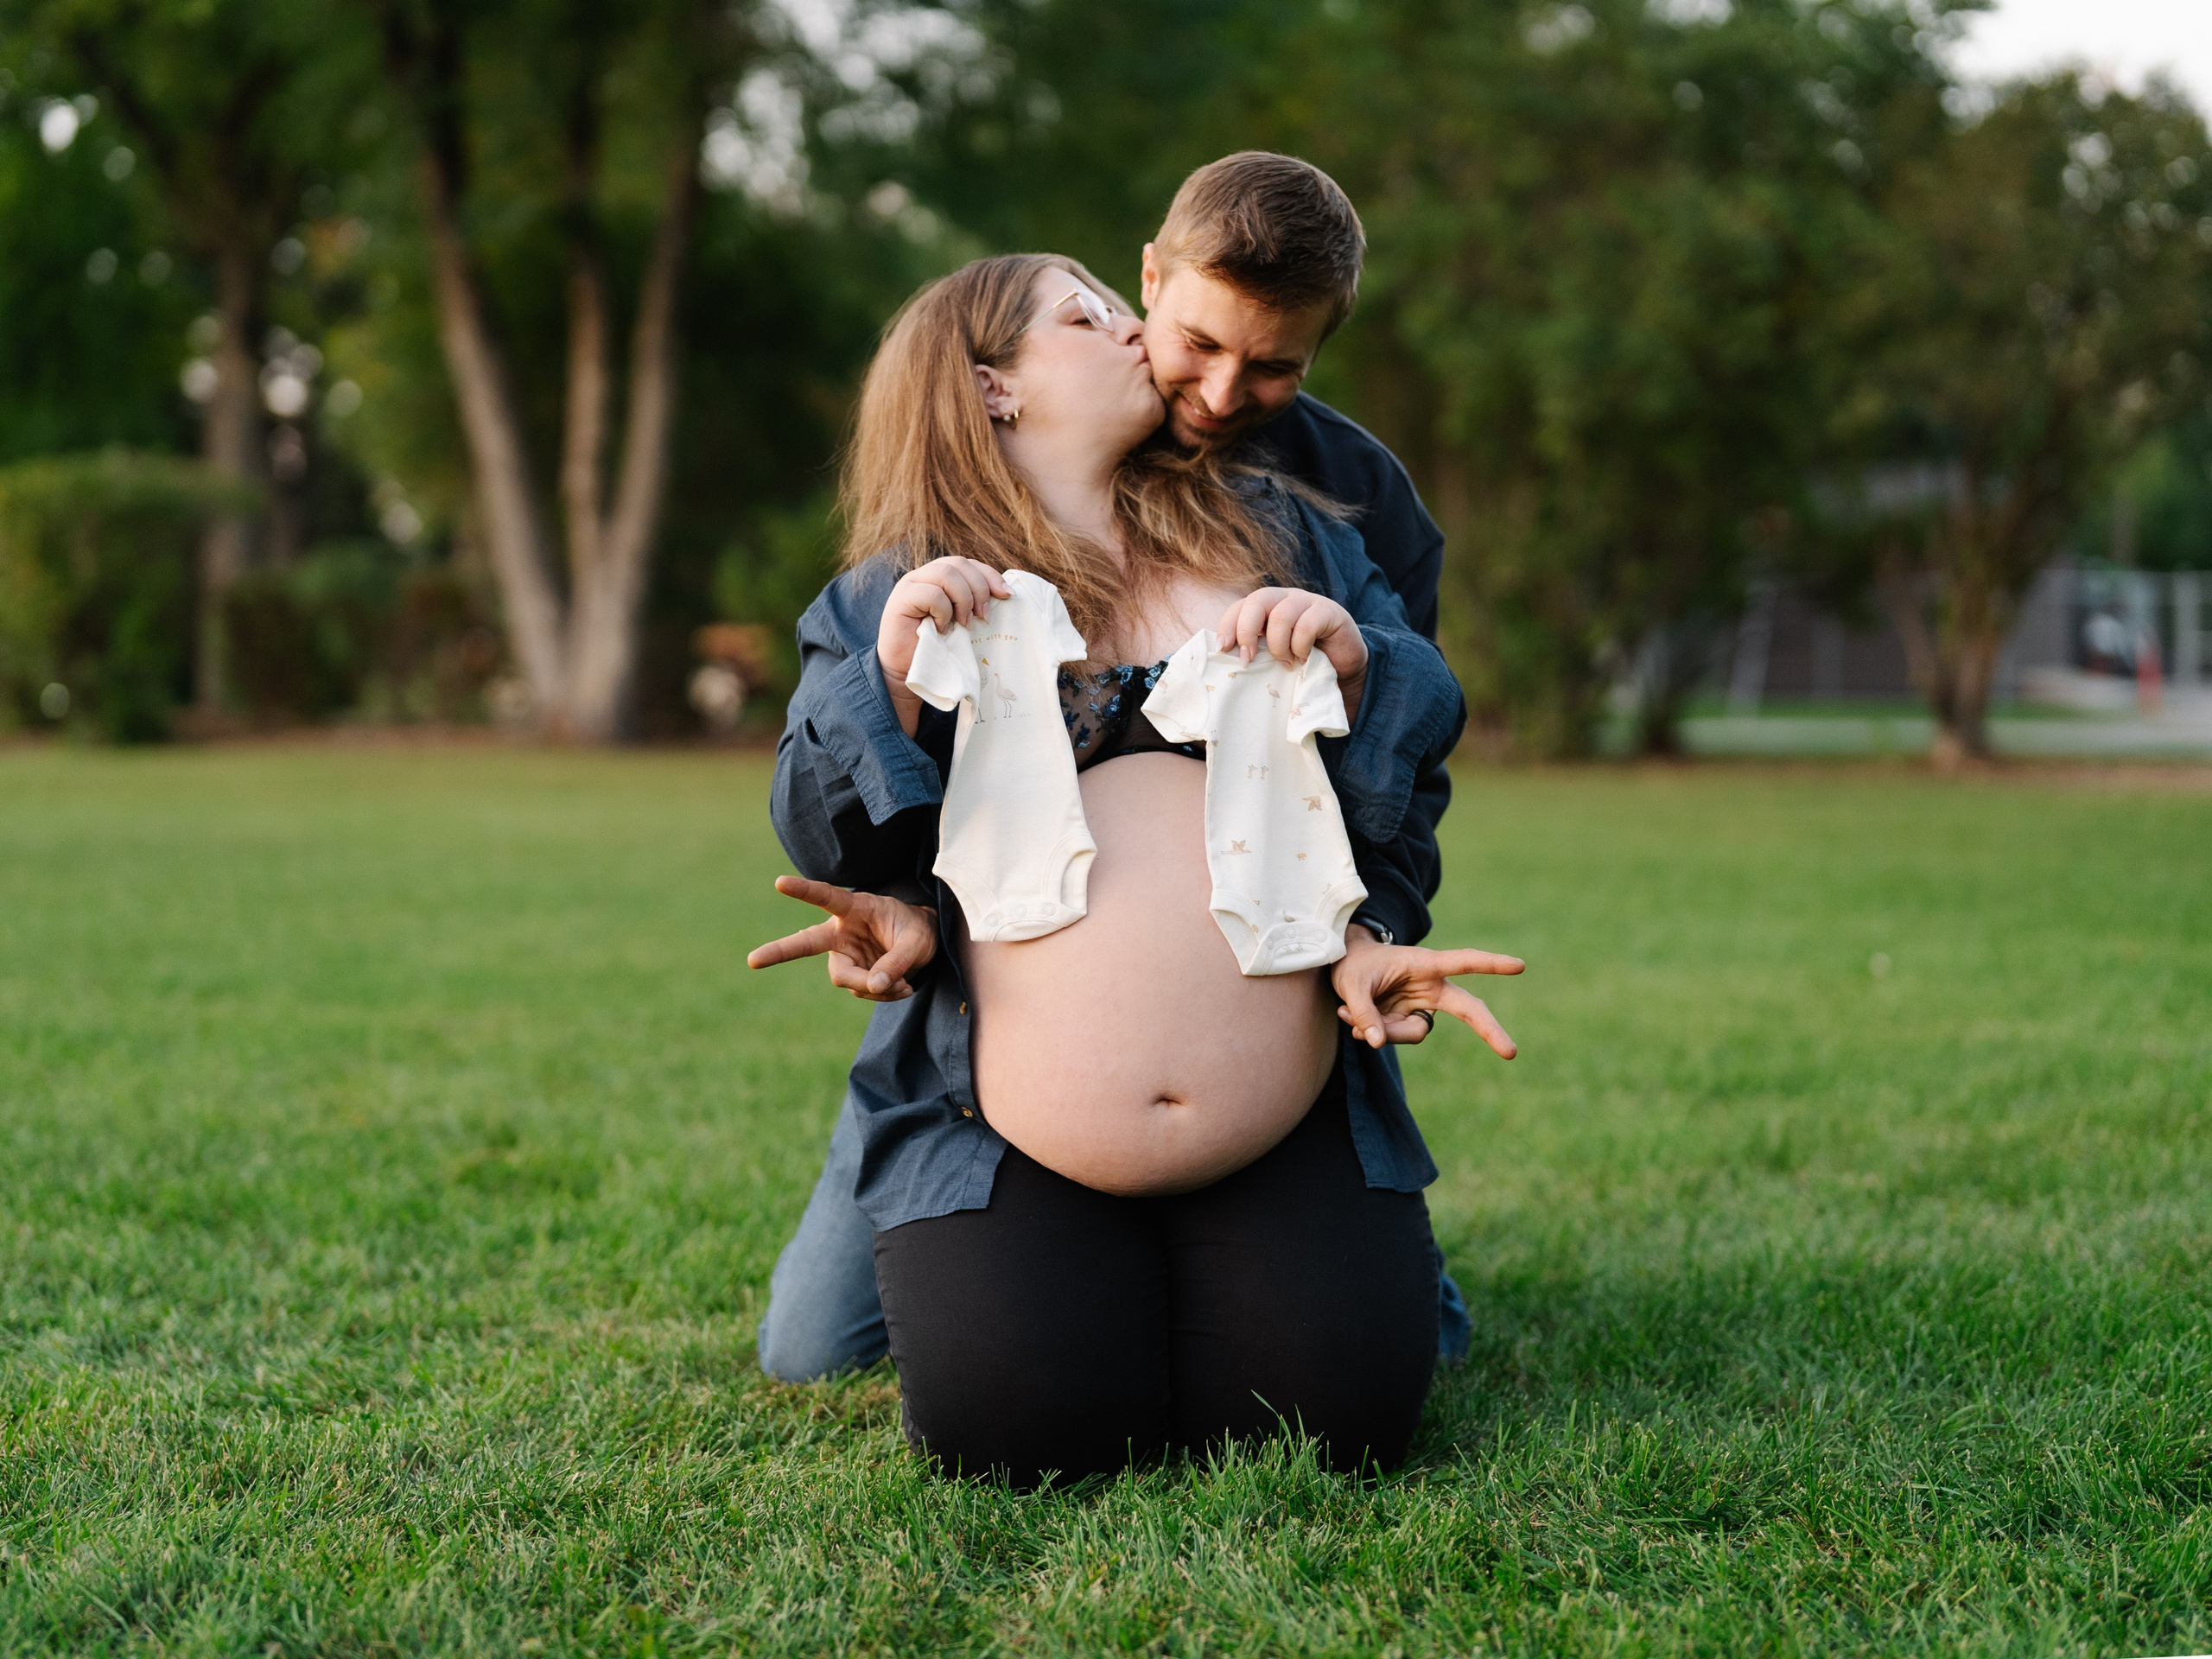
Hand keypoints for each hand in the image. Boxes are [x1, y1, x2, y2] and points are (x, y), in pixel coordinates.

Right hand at [746, 875, 938, 1001]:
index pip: (827, 897)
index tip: (780, 883)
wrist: (926, 944)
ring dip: (875, 988)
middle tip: (752, 960)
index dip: (804, 890)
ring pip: (846, 980)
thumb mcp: (918, 942)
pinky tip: (901, 988)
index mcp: (856, 908)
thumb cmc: (920, 930)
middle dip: (778, 952)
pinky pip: (861, 991)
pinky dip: (882, 994)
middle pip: (806, 943)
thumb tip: (873, 986)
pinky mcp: (853, 974)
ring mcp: (845, 955)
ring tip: (904, 984)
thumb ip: (897, 961)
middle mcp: (843, 932)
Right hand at [877, 557, 1010, 733]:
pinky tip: (942, 628)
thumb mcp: (959, 622)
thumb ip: (973, 604)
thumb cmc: (935, 648)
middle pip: (959, 563)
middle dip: (979, 589)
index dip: (989, 575)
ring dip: (963, 599)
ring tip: (963, 624)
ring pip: (947, 573)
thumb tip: (1005, 593)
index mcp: (939, 577)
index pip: (968, 563)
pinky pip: (932, 593)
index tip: (1006, 595)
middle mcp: (924, 575)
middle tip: (984, 617)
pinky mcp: (901, 598)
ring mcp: (911, 584)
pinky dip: (943, 611)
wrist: (905, 670)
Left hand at [1214, 587, 1367, 711]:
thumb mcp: (1272, 654)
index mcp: (1266, 606)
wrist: (1343, 665)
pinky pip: (1306, 625)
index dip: (1228, 626)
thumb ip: (1254, 649)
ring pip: (1280, 615)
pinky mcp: (1328, 611)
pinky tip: (1304, 658)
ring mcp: (1307, 601)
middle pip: (1257, 601)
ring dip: (1278, 645)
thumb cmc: (1302, 660)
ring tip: (1286, 663)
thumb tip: (1223, 656)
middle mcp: (1284, 598)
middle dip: (1246, 632)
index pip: (1239, 606)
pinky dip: (1301, 646)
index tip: (1222, 649)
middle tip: (1248, 659)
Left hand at [1331, 926, 1522, 1057]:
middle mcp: (1430, 987)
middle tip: (1512, 1053)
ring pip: (1413, 1033)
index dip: (1491, 964)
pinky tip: (1352, 1018)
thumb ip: (1364, 1012)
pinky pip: (1395, 1038)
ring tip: (1349, 1011)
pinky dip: (1371, 1033)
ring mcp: (1420, 1007)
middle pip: (1468, 1009)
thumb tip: (1377, 1043)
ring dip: (1381, 1029)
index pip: (1464, 962)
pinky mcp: (1407, 1022)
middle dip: (1489, 1030)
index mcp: (1425, 965)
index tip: (1520, 966)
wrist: (1342, 967)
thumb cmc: (1352, 964)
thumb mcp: (1350, 983)